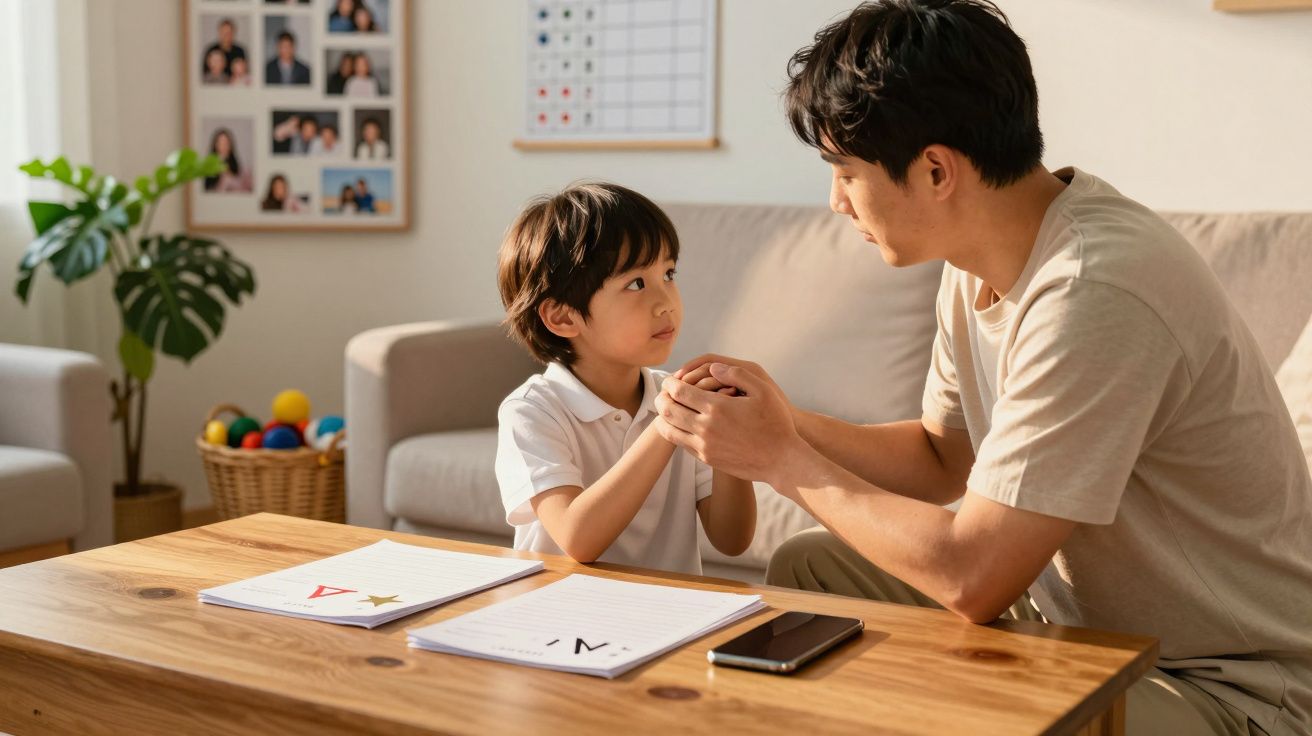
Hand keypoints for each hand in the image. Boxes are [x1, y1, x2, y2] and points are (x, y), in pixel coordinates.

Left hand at [655, 363, 802, 482]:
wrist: (781, 460)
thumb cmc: (775, 422)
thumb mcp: (762, 390)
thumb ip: (736, 374)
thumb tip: (713, 367)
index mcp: (717, 407)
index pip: (679, 392)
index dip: (669, 383)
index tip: (670, 380)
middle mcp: (706, 428)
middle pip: (668, 410)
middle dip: (661, 399)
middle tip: (663, 393)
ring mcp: (705, 446)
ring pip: (670, 430)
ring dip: (663, 417)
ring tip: (666, 409)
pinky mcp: (707, 458)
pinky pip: (682, 444)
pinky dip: (675, 432)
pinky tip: (680, 425)